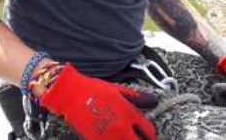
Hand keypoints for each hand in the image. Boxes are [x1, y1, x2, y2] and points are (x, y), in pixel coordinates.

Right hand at [38, 62, 157, 138]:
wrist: (71, 95)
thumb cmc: (94, 90)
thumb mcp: (119, 90)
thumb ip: (138, 98)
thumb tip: (154, 101)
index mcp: (129, 113)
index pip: (148, 131)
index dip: (150, 135)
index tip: (149, 135)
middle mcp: (122, 128)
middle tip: (139, 139)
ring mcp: (109, 137)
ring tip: (126, 138)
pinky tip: (114, 139)